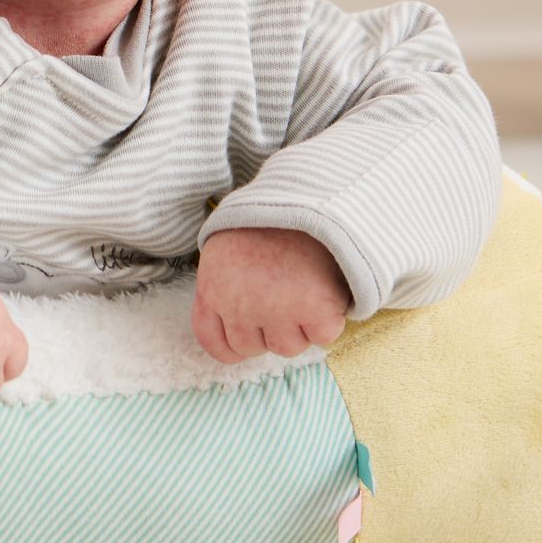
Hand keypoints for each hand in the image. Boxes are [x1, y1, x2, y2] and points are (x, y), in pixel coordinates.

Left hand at [191, 227, 352, 361]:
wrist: (311, 195)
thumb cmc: (271, 221)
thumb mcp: (229, 247)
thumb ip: (223, 286)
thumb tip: (229, 331)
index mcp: (213, 287)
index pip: (213, 342)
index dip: (233, 343)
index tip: (250, 333)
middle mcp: (239, 305)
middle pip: (251, 348)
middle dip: (268, 328)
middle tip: (282, 292)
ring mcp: (277, 310)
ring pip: (288, 347)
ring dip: (299, 325)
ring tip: (303, 284)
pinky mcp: (316, 310)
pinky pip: (322, 336)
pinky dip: (328, 318)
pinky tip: (323, 287)